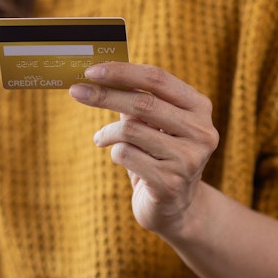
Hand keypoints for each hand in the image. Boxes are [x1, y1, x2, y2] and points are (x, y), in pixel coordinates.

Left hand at [69, 62, 218, 238]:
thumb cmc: (158, 154)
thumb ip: (136, 101)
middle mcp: (201, 131)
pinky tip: (120, 159)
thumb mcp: (153, 124)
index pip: (157, 79)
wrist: (175, 207)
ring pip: (130, 131)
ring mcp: (188, 159)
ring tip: (100, 138)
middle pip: (143, 103)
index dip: (122, 72)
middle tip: (76, 92)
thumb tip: (99, 76)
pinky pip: (126, 156)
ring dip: (106, 133)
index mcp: (199, 107)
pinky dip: (114, 154)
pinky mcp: (170, 183)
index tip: (91, 70)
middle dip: (104, 95)